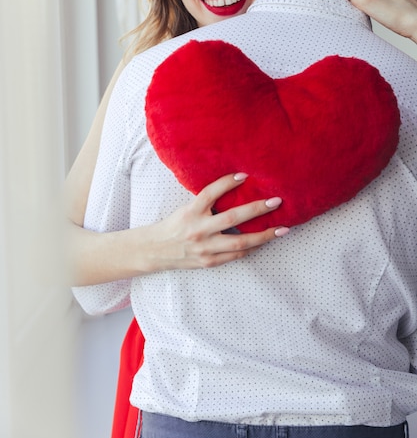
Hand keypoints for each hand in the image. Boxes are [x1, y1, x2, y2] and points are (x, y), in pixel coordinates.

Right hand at [144, 173, 288, 271]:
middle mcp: (198, 229)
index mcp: (191, 212)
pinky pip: (236, 256)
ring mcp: (205, 248)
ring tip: (282, 229)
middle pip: (232, 218)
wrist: (155, 250)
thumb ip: (206, 202)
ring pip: (240, 243)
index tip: (245, 175)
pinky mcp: (209, 262)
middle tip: (276, 202)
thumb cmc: (174, 225)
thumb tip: (236, 186)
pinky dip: (251, 248)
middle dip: (257, 210)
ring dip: (264, 235)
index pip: (210, 193)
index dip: (227, 183)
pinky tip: (264, 242)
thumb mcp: (186, 208)